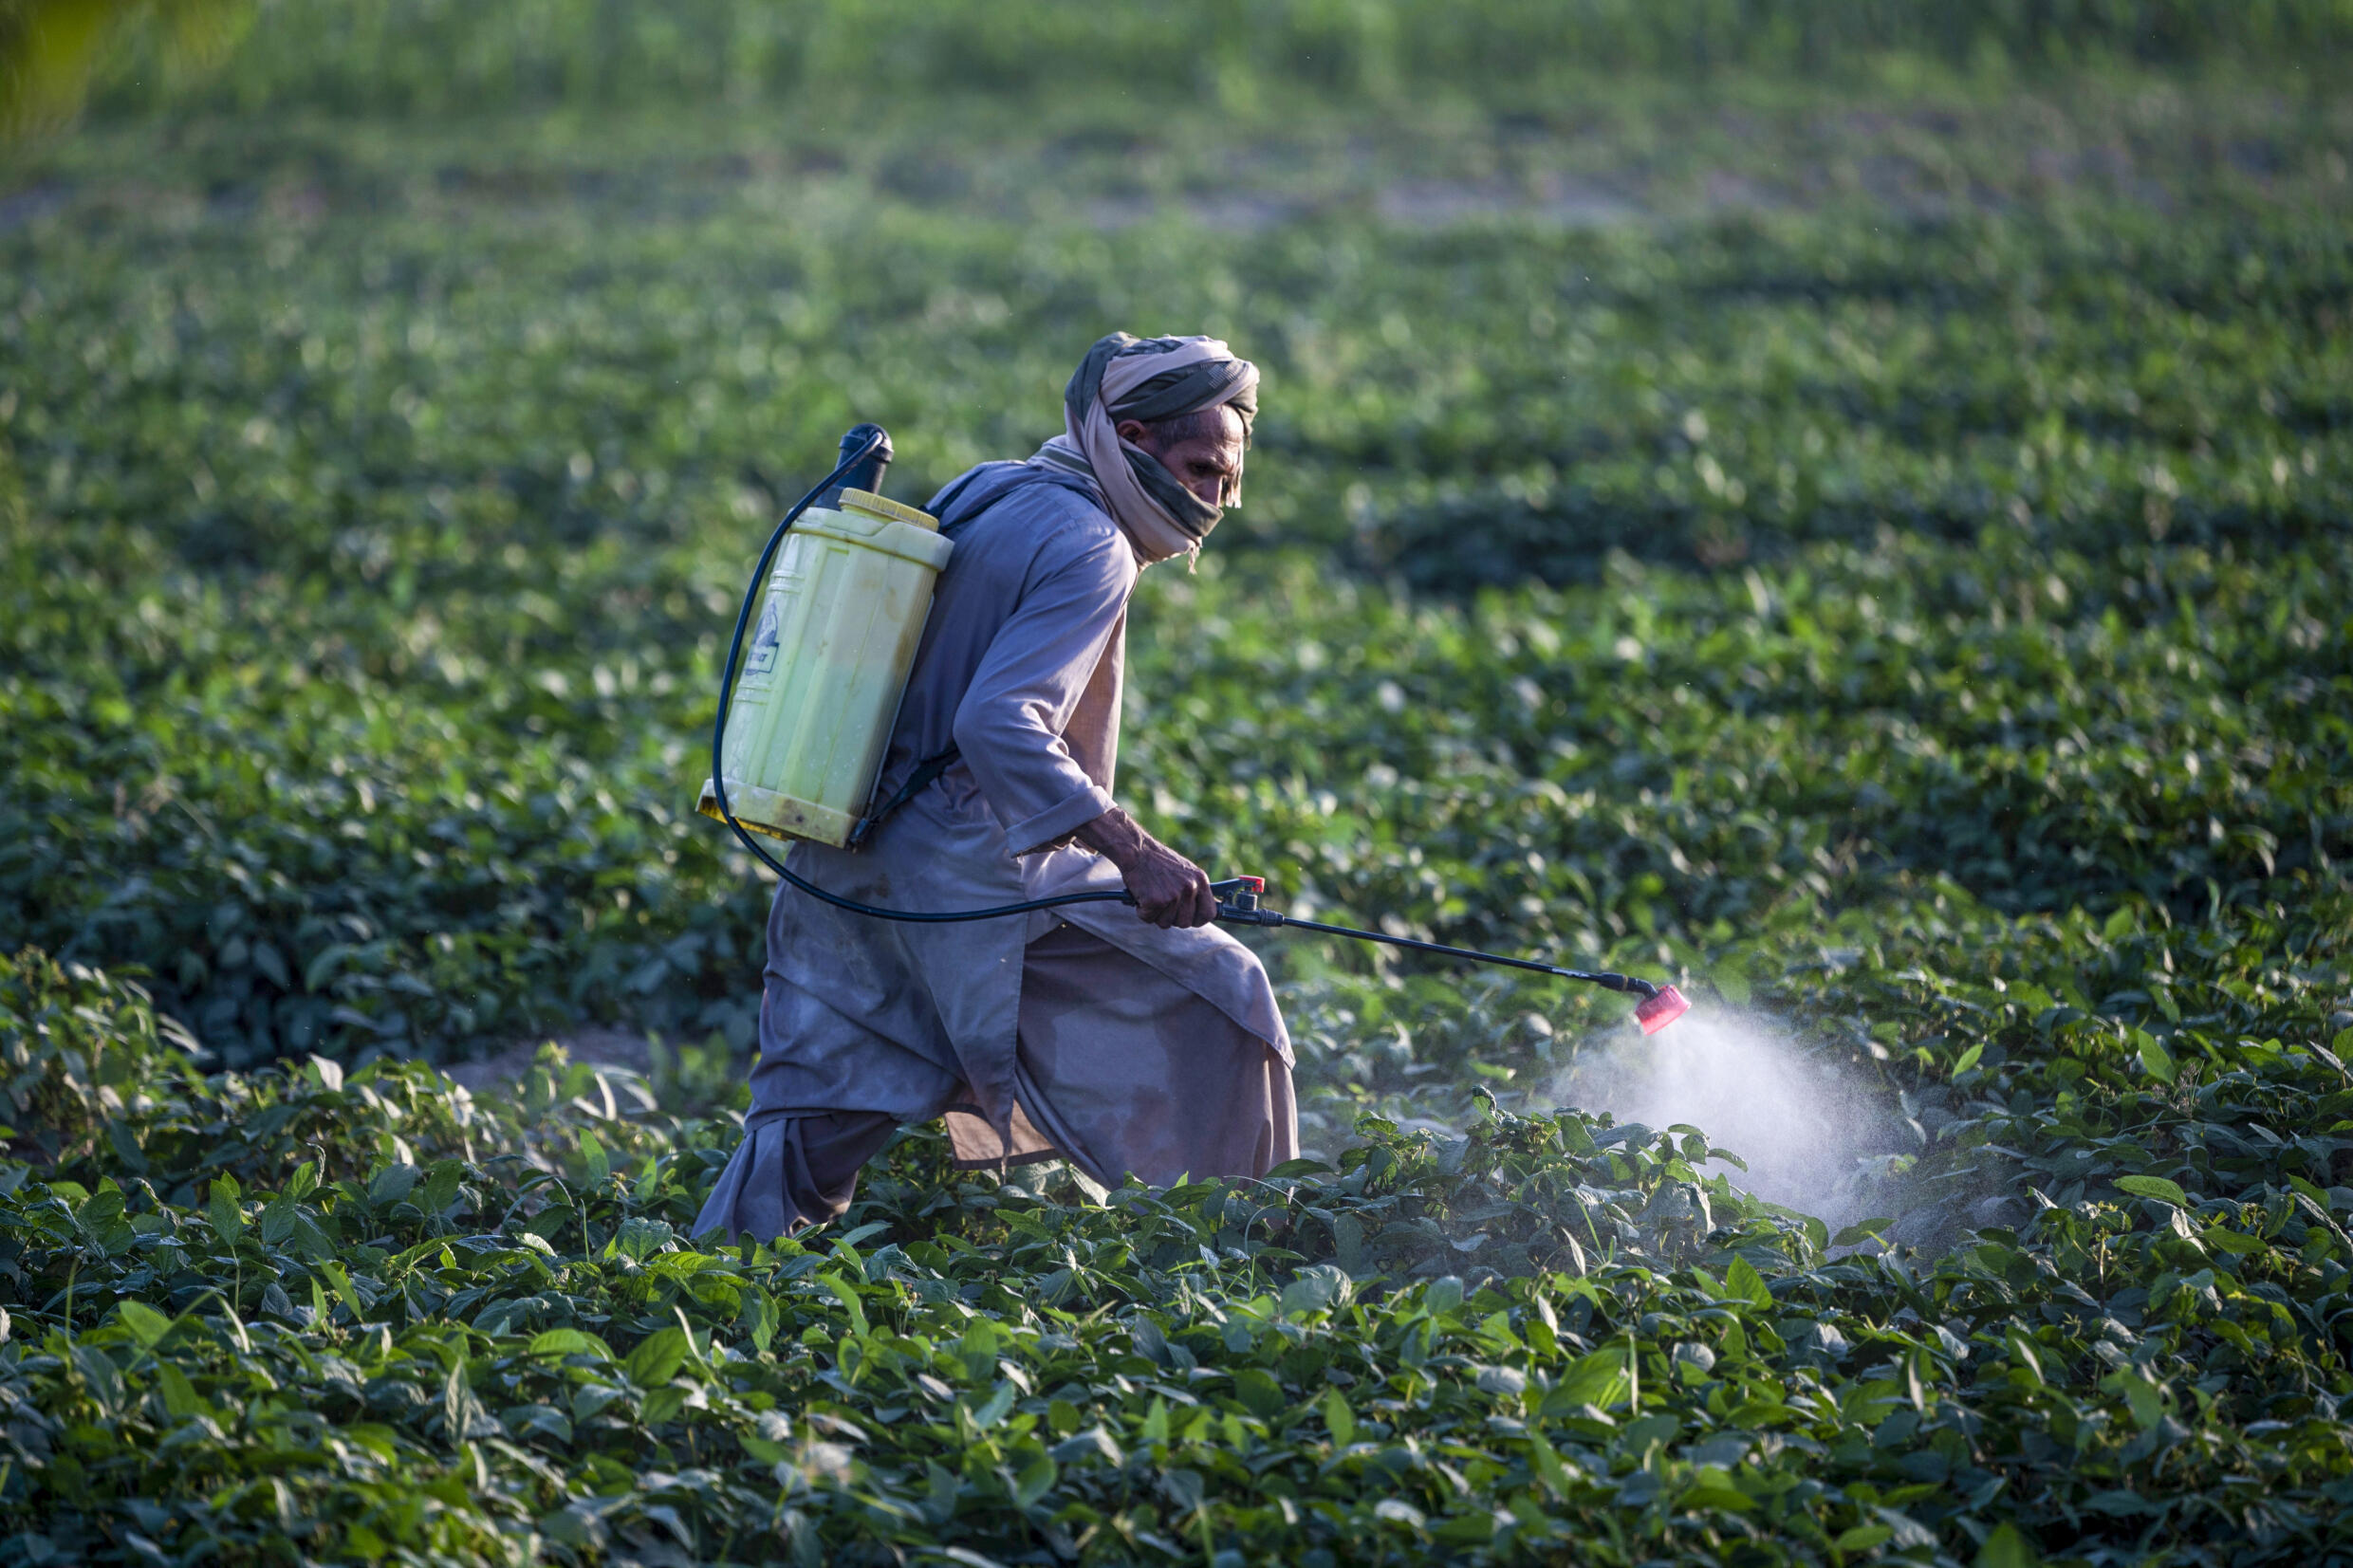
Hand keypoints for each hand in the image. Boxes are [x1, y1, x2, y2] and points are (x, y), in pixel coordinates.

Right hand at [1074, 808, 1217, 928]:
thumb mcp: (1186, 871)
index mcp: (1201, 880)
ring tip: (1151, 895)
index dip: (1197, 919)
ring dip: (1156, 914)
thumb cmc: (1158, 861)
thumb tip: (1212, 910)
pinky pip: (1148, 918)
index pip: (1209, 913)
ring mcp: (1173, 895)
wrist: (1137, 850)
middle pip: (1185, 923)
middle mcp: (1190, 888)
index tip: (1189, 918)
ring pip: (1166, 923)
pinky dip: (1141, 910)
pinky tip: (1141, 895)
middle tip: (1162, 903)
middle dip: (1172, 917)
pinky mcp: (1155, 901)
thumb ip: (1197, 890)